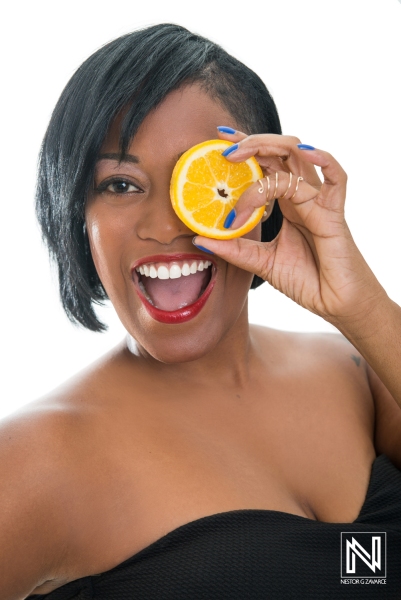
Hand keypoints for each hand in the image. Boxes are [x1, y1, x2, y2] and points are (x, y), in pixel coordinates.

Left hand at [193, 129, 385, 325]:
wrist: (335, 303)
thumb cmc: (306, 280)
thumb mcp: (261, 263)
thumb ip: (233, 250)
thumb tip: (197, 239)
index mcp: (285, 203)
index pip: (265, 165)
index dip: (245, 148)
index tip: (218, 142)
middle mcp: (301, 196)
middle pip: (280, 153)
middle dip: (252, 143)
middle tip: (224, 149)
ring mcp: (318, 201)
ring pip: (298, 158)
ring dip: (269, 149)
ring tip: (242, 155)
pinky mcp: (334, 213)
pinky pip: (338, 178)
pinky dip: (324, 160)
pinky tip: (305, 153)